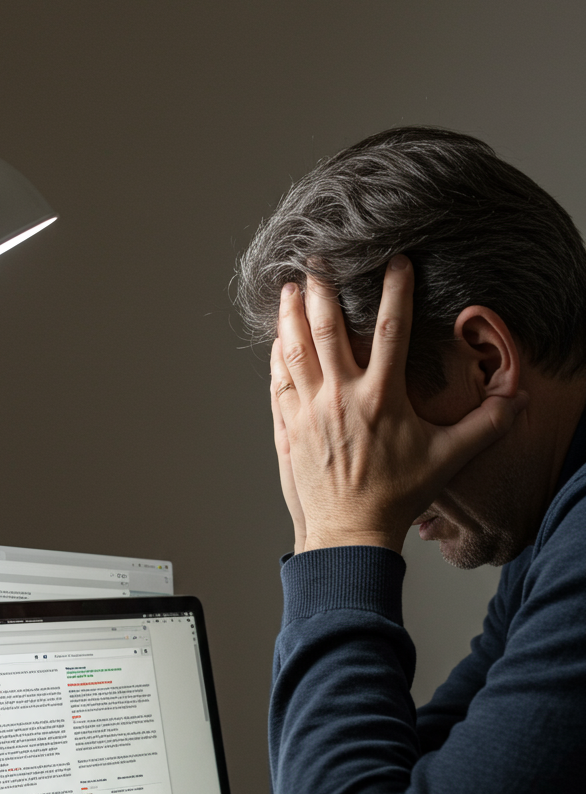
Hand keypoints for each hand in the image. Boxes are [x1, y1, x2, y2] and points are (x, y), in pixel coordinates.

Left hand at [270, 258, 526, 553]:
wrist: (350, 533)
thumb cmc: (397, 497)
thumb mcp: (447, 458)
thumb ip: (484, 425)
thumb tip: (516, 401)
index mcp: (382, 398)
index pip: (391, 330)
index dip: (395, 291)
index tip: (397, 262)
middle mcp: (342, 398)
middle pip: (328, 328)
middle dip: (324, 289)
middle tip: (320, 260)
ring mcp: (311, 411)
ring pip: (296, 349)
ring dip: (292, 314)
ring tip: (291, 287)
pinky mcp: (290, 427)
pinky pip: (278, 380)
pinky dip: (276, 354)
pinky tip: (277, 337)